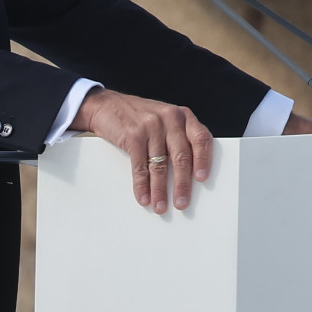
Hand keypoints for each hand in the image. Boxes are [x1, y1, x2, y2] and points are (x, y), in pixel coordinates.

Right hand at [71, 88, 213, 213]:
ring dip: (160, 190)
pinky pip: (140, 166)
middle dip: (182, 184)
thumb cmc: (140, 117)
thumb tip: (189, 174)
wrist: (107, 105)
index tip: (202, 179)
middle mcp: (171, 119)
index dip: (204, 160)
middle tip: (182, 203)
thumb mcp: (165, 119)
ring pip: (160, 165)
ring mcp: (152, 126)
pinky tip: (144, 197)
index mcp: (183, 116)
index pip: (201, 138)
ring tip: (160, 206)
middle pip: (181, 156)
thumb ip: (179, 137)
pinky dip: (142, 185)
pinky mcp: (133, 135)